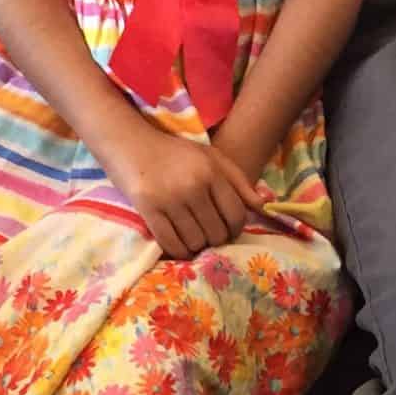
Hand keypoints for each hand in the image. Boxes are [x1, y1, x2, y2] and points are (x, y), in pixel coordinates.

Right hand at [110, 126, 266, 258]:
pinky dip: (179, 251)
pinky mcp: (148, 210)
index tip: (228, 230)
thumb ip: (239, 181)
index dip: (236, 229)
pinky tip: (180, 244)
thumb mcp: (212, 157)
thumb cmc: (175, 152)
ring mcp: (170, 199)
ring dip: (196, 245)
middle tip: (207, 233)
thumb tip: (264, 207)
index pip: (236, 215)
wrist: (130, 143)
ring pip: (196, 242)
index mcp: (212, 172)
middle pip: (217, 233)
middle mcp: (194, 186)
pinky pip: (171, 244)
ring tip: (192, 235)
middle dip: (216, 238)